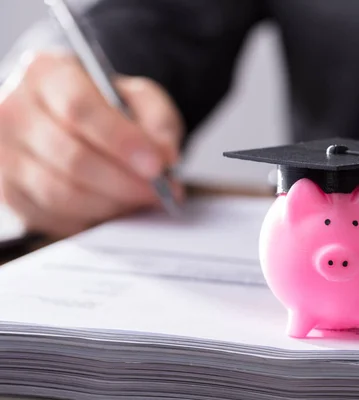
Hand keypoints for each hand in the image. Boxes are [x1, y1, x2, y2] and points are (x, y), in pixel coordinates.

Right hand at [0, 52, 184, 237]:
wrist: (76, 121)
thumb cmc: (107, 108)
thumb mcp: (139, 99)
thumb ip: (158, 122)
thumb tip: (165, 157)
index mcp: (46, 73)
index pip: (79, 108)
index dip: (121, 141)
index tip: (156, 166)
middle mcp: (14, 110)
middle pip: (71, 156)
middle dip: (124, 182)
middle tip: (159, 192)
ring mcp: (5, 154)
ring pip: (60, 193)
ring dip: (110, 205)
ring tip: (140, 201)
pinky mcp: (8, 191)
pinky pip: (51, 217)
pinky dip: (90, 220)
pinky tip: (114, 210)